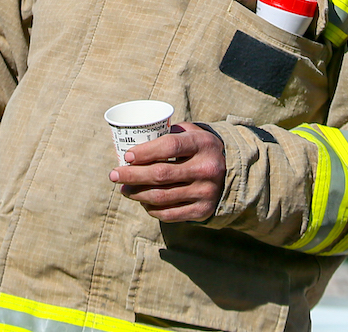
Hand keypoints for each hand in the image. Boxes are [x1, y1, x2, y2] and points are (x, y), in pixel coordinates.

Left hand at [109, 122, 225, 222]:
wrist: (233, 172)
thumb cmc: (201, 148)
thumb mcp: (193, 132)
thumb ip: (169, 133)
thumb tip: (135, 141)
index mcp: (203, 144)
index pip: (170, 147)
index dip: (145, 152)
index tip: (127, 156)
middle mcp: (206, 169)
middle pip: (161, 174)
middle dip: (132, 175)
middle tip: (114, 175)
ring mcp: (205, 192)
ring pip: (162, 196)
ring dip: (137, 194)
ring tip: (124, 189)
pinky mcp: (202, 210)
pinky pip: (170, 213)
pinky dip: (151, 209)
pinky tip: (142, 202)